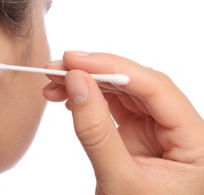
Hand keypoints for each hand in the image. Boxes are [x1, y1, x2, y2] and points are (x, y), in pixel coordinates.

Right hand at [43, 51, 203, 193]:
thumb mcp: (118, 181)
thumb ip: (96, 131)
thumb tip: (76, 82)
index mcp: (194, 140)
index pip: (155, 87)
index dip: (113, 66)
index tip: (75, 60)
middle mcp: (178, 128)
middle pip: (136, 84)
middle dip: (93, 72)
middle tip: (57, 68)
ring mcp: (155, 129)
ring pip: (120, 91)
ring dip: (85, 83)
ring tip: (52, 83)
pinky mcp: (135, 132)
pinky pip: (111, 105)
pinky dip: (87, 98)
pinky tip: (66, 98)